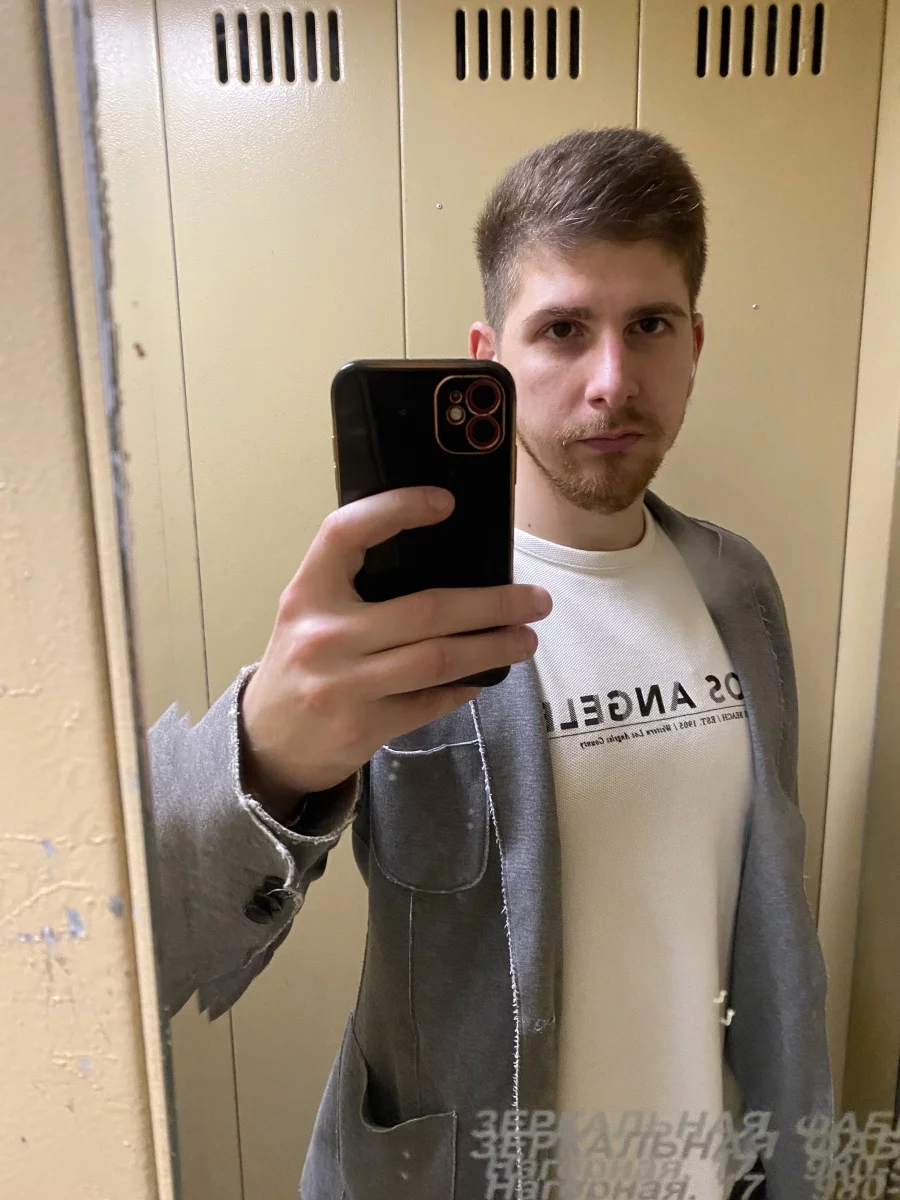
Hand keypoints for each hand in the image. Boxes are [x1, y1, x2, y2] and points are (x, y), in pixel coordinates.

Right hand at [240, 486, 551, 811]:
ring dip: (494, 647)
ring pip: (439, 659)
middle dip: (493, 604)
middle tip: (536, 600)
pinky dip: (464, 687)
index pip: (345, 533)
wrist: (265, 743)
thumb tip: (446, 558)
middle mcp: (324, 635)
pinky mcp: (364, 726)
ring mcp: (344, 685)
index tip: (446, 502)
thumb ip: (354, 585)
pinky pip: (430, 702)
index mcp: (307, 593)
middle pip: (426, 609)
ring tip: (527, 638)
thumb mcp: (309, 613)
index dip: (395, 509)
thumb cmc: (301, 663)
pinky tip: (484, 676)